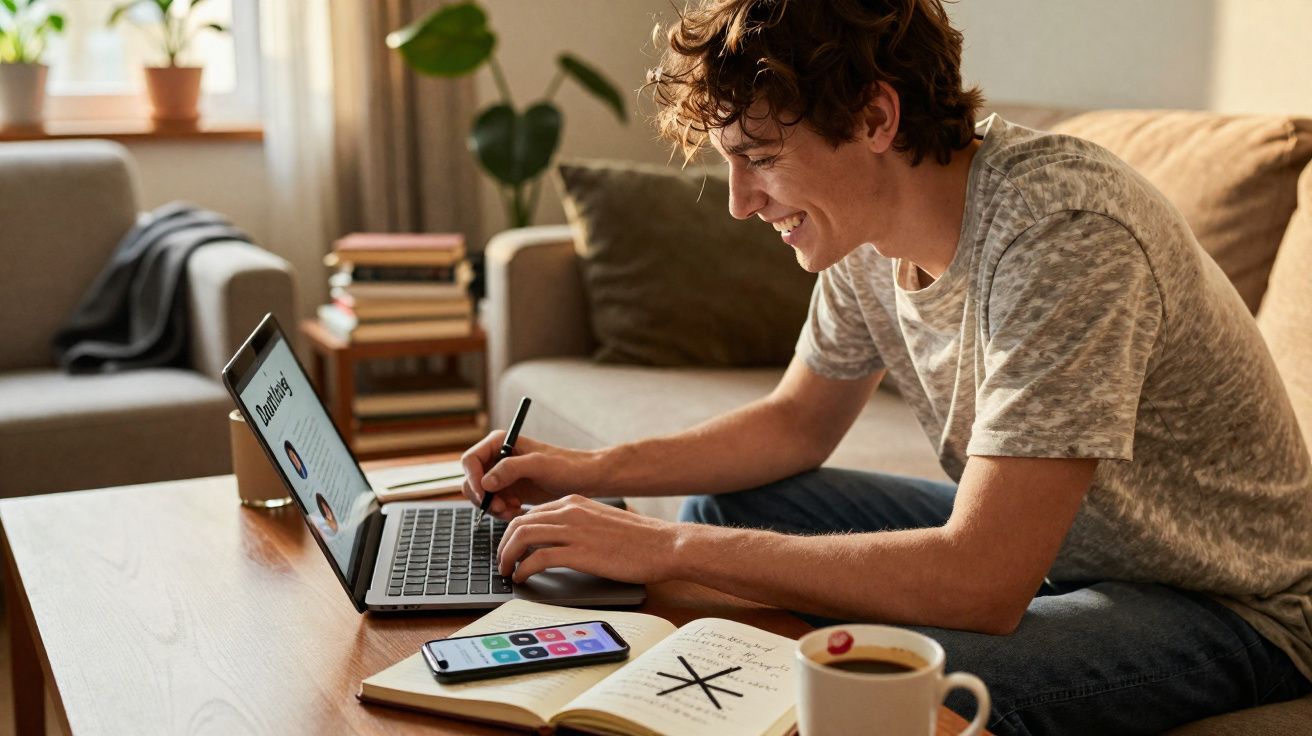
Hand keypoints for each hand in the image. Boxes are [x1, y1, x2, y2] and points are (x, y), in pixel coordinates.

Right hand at [459, 432, 600, 518]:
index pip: (471, 460)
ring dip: (493, 507)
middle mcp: (497, 458)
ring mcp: (502, 475)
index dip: (473, 479)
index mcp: (500, 443)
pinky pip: (494, 504)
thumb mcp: (539, 465)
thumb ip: (511, 469)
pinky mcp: (509, 490)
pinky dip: (502, 512)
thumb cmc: (566, 466)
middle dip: (483, 497)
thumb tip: (485, 482)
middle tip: (502, 508)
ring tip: (514, 510)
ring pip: (482, 496)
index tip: (484, 496)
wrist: (583, 479)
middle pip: (472, 480)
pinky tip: (518, 511)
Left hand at [497, 495, 679, 583]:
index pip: (530, 513)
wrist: (664, 545)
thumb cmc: (639, 539)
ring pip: (522, 536)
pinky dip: (523, 569)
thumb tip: (557, 542)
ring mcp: (574, 530)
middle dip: (504, 544)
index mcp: (574, 502)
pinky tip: (523, 579)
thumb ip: (577, 525)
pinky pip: (537, 558)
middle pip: (519, 522)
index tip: (510, 548)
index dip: (513, 532)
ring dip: (507, 556)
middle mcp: (569, 511)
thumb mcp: (601, 521)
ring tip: (507, 572)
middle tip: (502, 562)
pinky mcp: (579, 552)